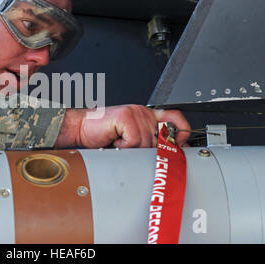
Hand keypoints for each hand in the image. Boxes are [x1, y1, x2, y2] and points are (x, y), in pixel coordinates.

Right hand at [55, 105, 189, 148]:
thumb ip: (147, 141)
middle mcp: (143, 112)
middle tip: (130, 149)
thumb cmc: (102, 134)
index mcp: (146, 115)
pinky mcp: (126, 117)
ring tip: (119, 143)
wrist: (82, 128)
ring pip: (147, 142)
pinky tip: (116, 140)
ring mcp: (135, 113)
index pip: (174, 118)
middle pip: (159, 138)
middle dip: (146, 150)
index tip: (182, 144)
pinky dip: (124, 146)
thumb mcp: (130, 139)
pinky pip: (135, 140)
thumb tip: (167, 153)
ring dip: (132, 149)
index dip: (182, 131)